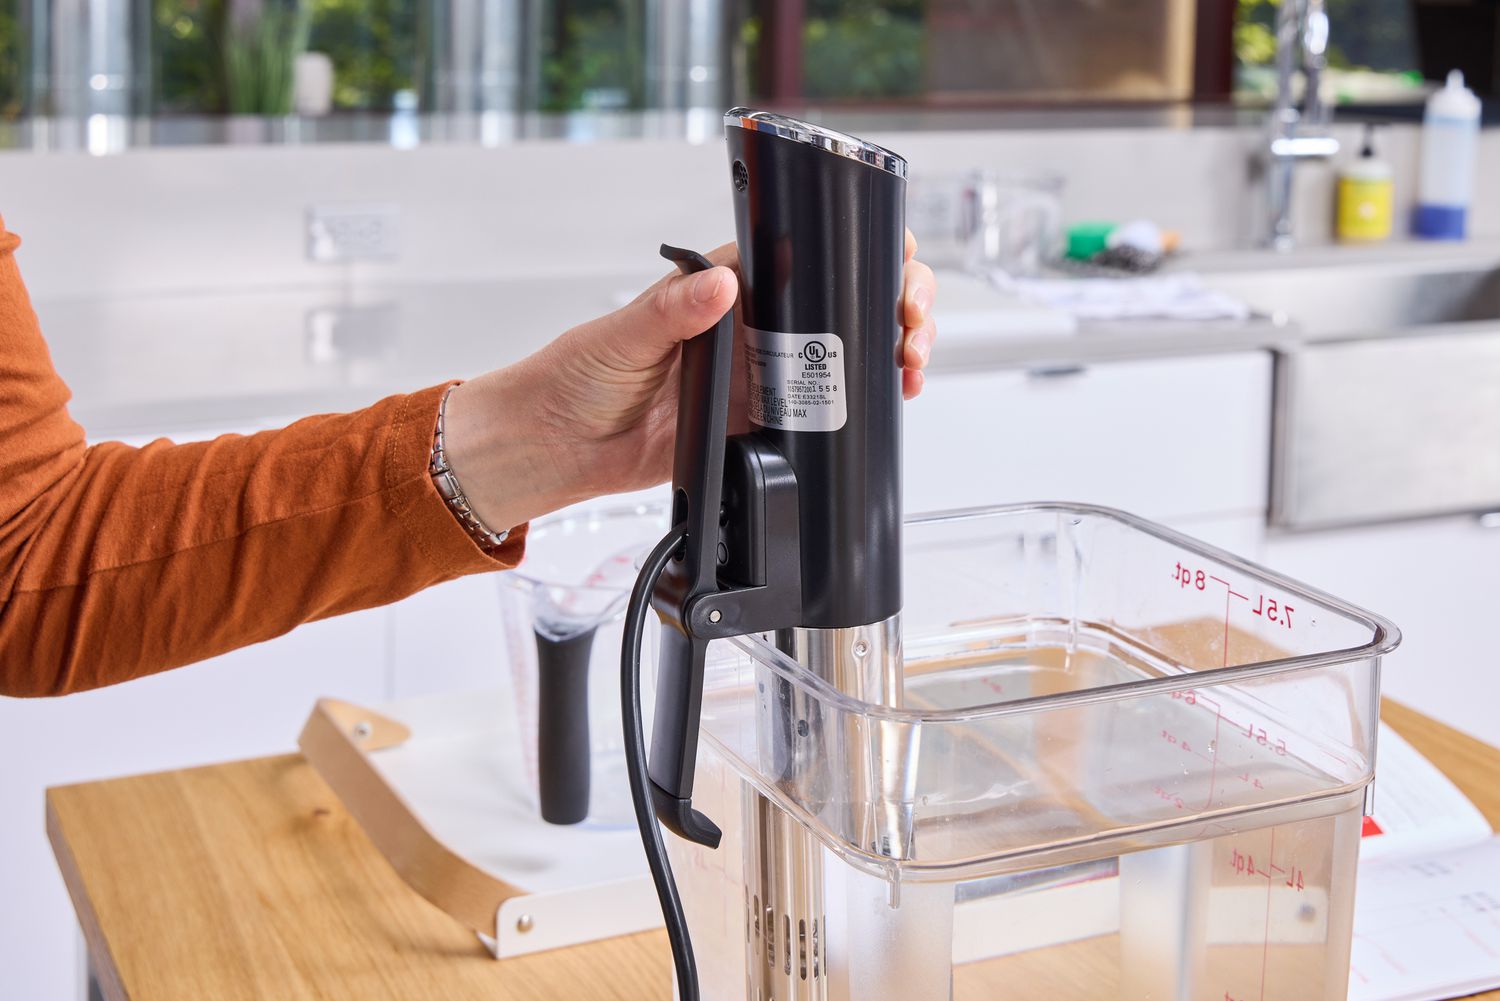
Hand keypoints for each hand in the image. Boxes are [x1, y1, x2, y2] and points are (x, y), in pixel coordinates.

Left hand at [444, 233, 937, 530]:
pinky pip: (822, 413)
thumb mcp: (621, 336)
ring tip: (909, 362)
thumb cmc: (573, 377)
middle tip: (910, 321)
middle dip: (891, 301)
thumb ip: (673, 312)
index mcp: (719, 290)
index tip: (891, 258)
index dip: (855, 250)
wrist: (557, 449)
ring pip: (844, 356)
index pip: (801, 253)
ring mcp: (759, 377)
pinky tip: (885, 403)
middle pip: (840, 302)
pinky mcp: (760, 424)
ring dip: (886, 352)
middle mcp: (748, 329)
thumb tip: (722, 285)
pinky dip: (860, 407)